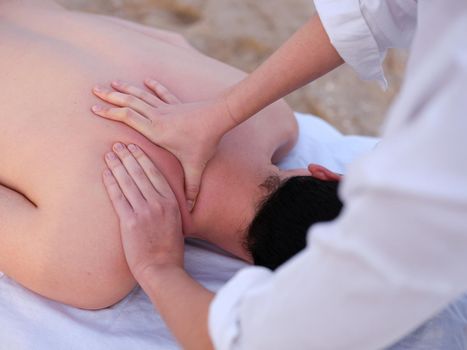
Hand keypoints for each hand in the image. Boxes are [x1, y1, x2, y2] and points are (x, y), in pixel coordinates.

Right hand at [92, 79, 231, 209]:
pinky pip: (162, 92)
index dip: (109, 113)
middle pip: (129, 102)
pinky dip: (153, 86)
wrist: (219, 118)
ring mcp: (167, 107)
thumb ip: (191, 187)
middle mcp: (157, 116)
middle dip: (110, 97)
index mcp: (155, 130)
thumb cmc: (204, 142)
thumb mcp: (195, 167)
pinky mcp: (177, 103)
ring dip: (126, 88)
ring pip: (141, 95)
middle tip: (94, 89)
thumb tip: (190, 210)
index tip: (94, 109)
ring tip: (112, 82)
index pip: (127, 118)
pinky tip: (146, 80)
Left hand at [102, 142, 183, 278]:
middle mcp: (158, 203)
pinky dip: (111, 183)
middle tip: (118, 144)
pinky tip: (105, 173)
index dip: (142, 158)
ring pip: (128, 182)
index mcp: (171, 202)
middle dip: (127, 156)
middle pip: (139, 173)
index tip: (135, 147)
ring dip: (117, 165)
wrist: (161, 268)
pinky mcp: (130, 221)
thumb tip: (160, 194)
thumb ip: (169, 206)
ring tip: (109, 154)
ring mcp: (144, 211)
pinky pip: (118, 197)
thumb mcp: (177, 222)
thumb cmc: (169, 248)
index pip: (155, 173)